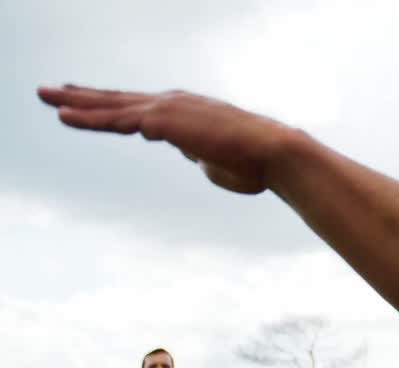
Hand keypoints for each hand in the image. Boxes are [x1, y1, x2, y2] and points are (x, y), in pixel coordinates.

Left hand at [37, 84, 294, 194]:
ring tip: (45, 96)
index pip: (141, 109)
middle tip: (52, 91)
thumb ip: (198, 155)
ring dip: (74, 102)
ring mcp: (165, 109)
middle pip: (119, 100)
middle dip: (83, 96)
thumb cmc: (254, 165)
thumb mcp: (217, 162)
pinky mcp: (161, 120)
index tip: (91, 103)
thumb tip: (192, 156)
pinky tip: (64, 116)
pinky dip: (88, 117)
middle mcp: (173, 103)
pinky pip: (115, 119)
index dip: (113, 106)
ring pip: (111, 106)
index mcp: (187, 114)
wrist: (273, 154)